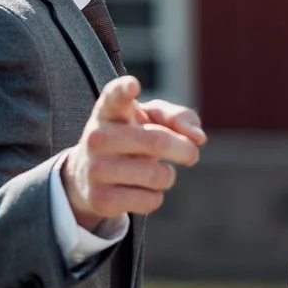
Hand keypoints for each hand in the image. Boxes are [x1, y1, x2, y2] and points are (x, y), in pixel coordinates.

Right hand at [61, 76, 206, 231]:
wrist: (89, 174)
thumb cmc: (131, 137)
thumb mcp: (150, 119)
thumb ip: (178, 117)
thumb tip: (198, 138)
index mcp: (108, 111)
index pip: (114, 97)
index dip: (124, 90)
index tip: (133, 85)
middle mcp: (96, 137)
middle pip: (157, 142)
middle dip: (185, 150)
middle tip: (191, 154)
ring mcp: (94, 170)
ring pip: (157, 176)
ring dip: (168, 176)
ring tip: (154, 172)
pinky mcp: (99, 200)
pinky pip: (150, 201)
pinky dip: (155, 197)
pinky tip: (140, 190)